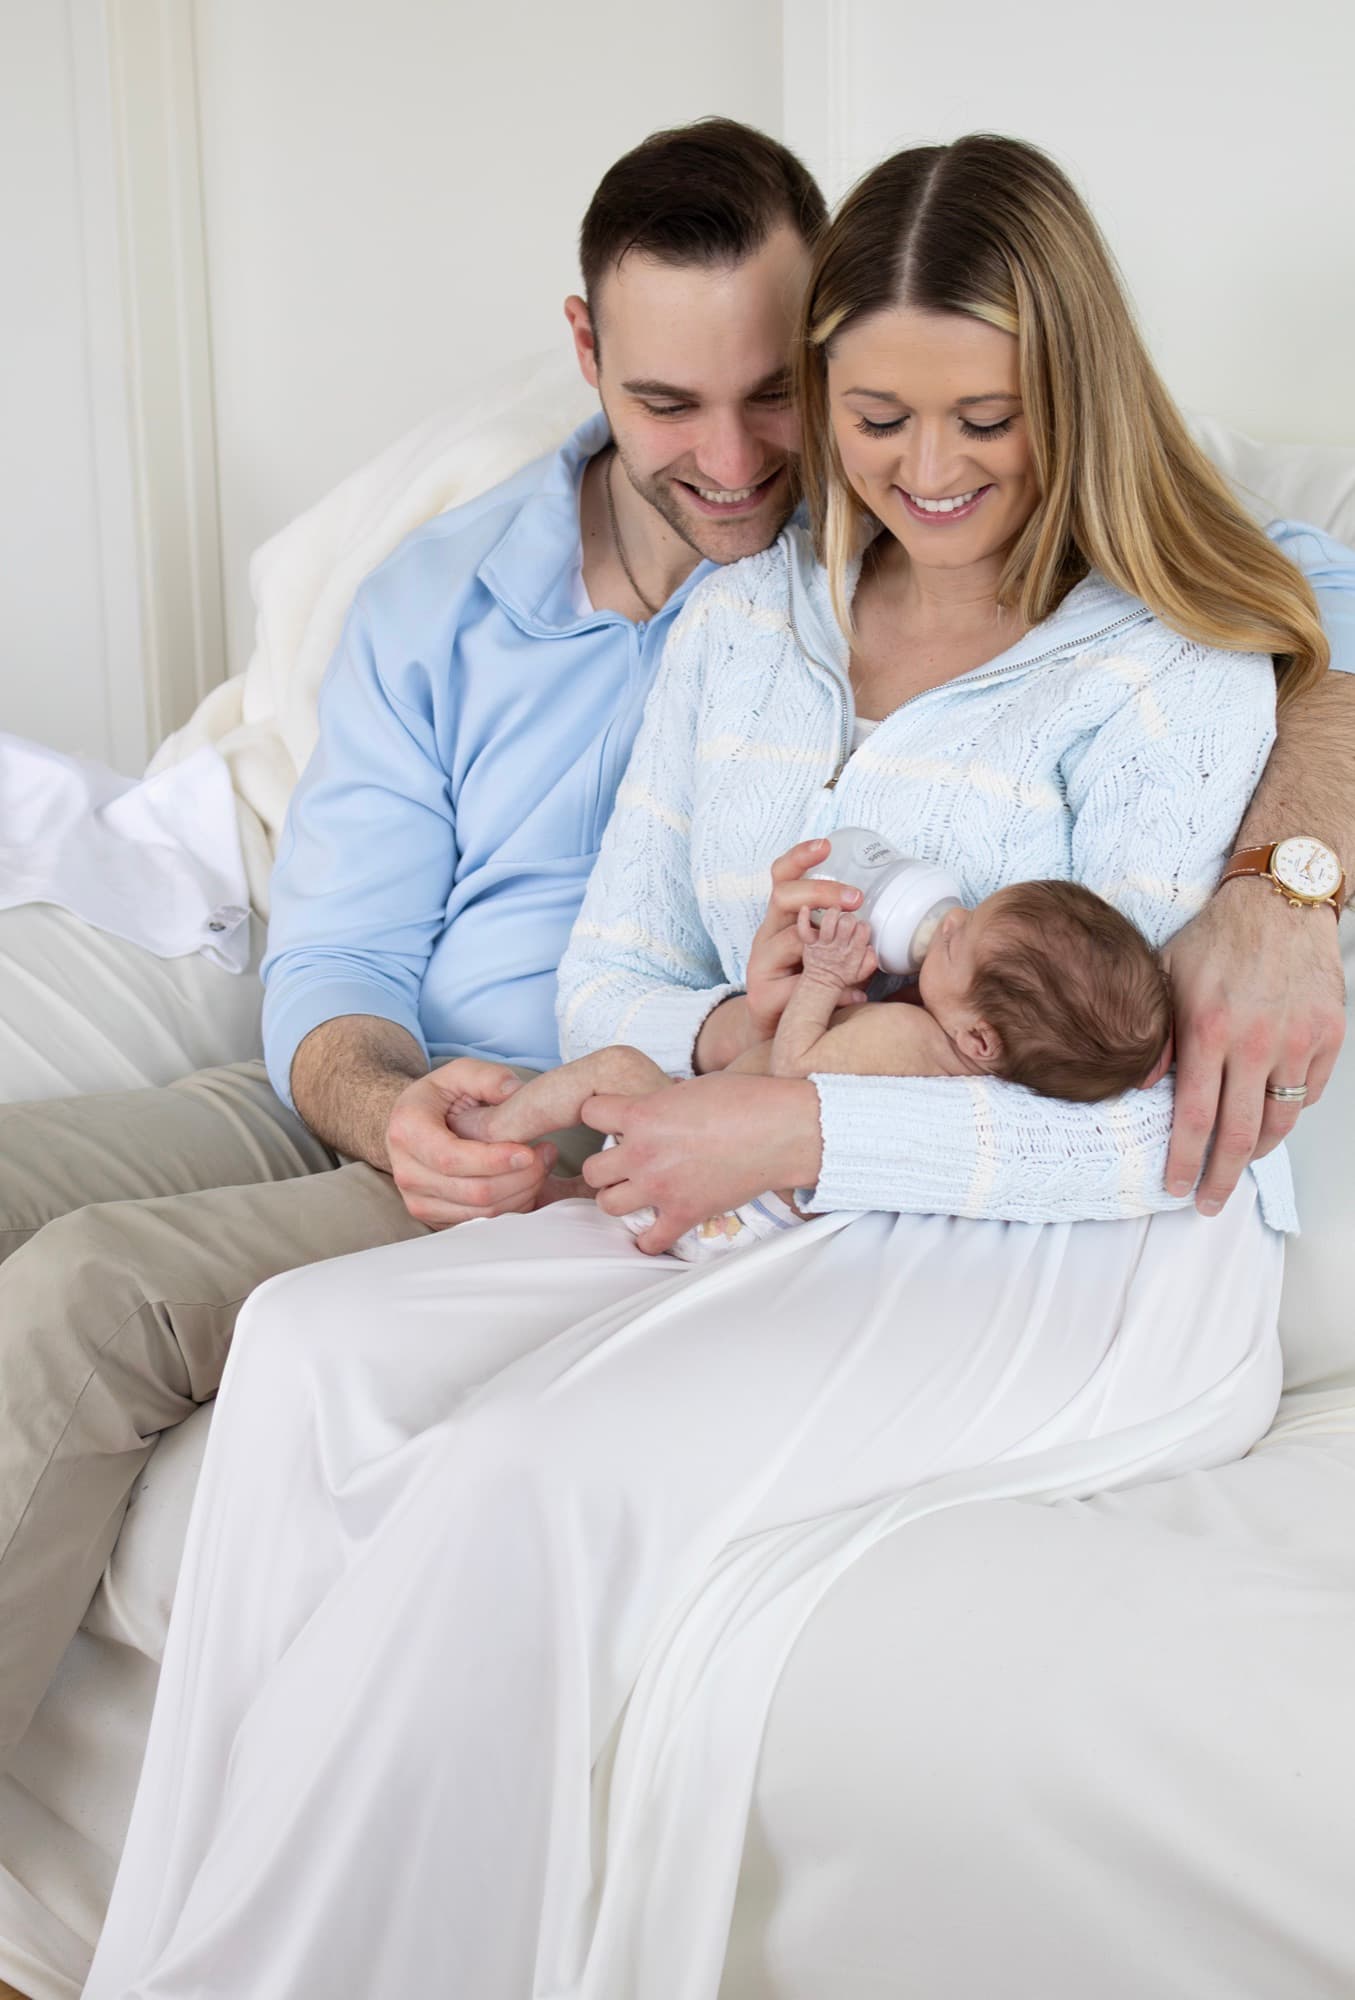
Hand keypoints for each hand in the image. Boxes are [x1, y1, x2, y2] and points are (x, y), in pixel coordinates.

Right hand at [386, 1057, 556, 1227]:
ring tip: (542, 1164)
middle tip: (548, 1152)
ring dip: (522, 1192)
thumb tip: (515, 1092)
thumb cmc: (440, 1098)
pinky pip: (483, 1224)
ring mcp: (420, 1201)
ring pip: (483, 1214)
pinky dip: (513, 1208)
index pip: (452, 1158)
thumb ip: (487, 1077)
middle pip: (473, 1192)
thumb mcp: (459, 1073)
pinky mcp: (436, 1219)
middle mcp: (407, 1173)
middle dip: (520, 1176)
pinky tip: (526, 1182)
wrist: (413, 1127)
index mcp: (408, 1132)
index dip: (494, 1160)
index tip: (529, 1151)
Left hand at [580, 1072, 821, 1253]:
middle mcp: (642, 1153)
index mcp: (642, 1114)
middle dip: (605, 1165)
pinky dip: (649, 1239)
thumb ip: (662, 1102)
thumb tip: (658, 1106)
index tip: (611, 1118)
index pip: (589, 1112)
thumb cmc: (745, 1099)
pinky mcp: (684, 1214)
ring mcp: (661, 1188)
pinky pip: (649, 1242)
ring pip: (607, 1205)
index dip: (599, 1114)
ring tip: (636, 1192)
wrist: (781, 1130)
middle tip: (624, 1163)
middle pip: (591, 1170)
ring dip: (619, 1198)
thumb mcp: (691, 1087)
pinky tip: (656, 1228)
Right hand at [745, 839, 862, 1037]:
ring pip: (790, 940)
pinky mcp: (762, 993)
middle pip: (783, 896)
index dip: (800, 857)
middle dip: (821, 892)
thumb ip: (849, 948)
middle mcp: (768, 933)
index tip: (827, 845)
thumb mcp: (827, 958)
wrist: (772, 1032)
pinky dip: (831, 990)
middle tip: (855, 898)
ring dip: (827, 945)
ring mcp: (760, 961)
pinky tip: (855, 994)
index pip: (783, 876)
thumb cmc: (805, 987)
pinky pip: (797, 986)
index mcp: (783, 918)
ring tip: (858, 952)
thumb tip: (877, 948)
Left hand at [796, 905, 876, 994]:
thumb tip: (870, 947)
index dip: (863, 925)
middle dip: (849, 917)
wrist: (822, 984)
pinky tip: (806, 909)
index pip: (863, 929)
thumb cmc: (841, 975)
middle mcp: (839, 945)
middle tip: (847, 921)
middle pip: (847, 922)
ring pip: (828, 921)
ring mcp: (823, 944)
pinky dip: (804, 917)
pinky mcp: (809, 943)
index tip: (859, 927)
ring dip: (832, 912)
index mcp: (854, 951)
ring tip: (834, 912)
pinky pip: (804, 928)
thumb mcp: (862, 973)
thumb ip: (871, 960)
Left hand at [1162, 884, 1345, 1213]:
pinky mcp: (1329, 1036)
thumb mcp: (1165, 977)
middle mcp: (1256, 1044)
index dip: (1184, 1161)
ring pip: (1280, 1121)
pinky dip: (1289, 1112)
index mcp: (1209, 1031)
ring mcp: (1299, 1042)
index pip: (1193, 1118)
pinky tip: (1270, 1119)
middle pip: (1240, 1135)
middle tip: (1209, 1203)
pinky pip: (1309, 1094)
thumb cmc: (1216, 938)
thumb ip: (1154, 1035)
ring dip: (1258, 1151)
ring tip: (1238, 1164)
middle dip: (1222, 1177)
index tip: (1176, 1188)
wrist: (1280, 900)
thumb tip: (1140, 1086)